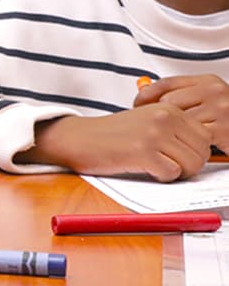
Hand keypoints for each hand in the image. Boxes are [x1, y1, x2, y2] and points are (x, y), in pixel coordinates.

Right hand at [24, 106, 210, 180]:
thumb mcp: (148, 121)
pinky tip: (145, 169)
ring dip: (177, 173)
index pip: (206, 136)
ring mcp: (153, 133)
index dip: (195, 153)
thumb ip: (176, 130)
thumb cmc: (113, 135)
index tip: (177, 157)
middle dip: (190, 166)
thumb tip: (204, 151)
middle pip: (202, 152)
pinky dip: (161, 177)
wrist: (80, 138)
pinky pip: (170, 173)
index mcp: (169, 108)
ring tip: (158, 168)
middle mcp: (164, 117)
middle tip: (169, 167)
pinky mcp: (142, 151)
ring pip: (190, 164)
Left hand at [134, 75, 228, 153]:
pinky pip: (193, 137)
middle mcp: (215, 91)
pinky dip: (187, 144)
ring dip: (173, 133)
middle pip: (169, 103)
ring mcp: (221, 110)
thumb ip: (184, 96)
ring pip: (179, 122)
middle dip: (157, 117)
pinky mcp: (225, 129)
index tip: (136, 105)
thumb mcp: (210, 99)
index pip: (167, 83)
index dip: (147, 95)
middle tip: (150, 128)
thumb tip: (145, 96)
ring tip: (169, 139)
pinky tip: (186, 147)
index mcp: (209, 81)